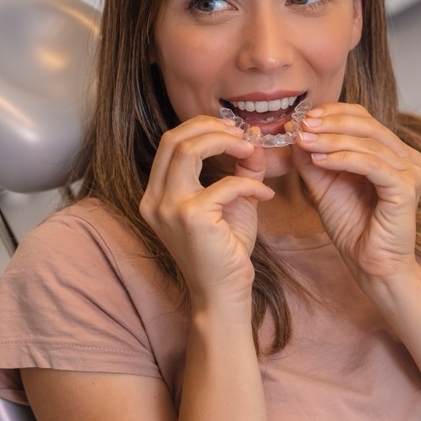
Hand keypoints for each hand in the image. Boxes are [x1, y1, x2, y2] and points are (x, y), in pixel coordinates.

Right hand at [140, 116, 274, 306]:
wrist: (223, 293)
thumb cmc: (225, 251)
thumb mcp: (233, 201)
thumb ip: (241, 168)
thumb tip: (253, 137)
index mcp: (157, 194)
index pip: (171, 142)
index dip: (202, 128)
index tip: (233, 131)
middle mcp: (155, 200)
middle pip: (174, 138)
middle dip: (211, 127)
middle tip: (242, 134)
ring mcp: (169, 208)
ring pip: (189, 149)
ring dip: (225, 142)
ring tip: (251, 149)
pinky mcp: (191, 218)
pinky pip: (226, 184)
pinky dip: (250, 184)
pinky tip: (265, 194)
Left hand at [292, 103, 420, 285]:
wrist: (370, 264)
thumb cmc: (353, 226)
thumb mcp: (324, 185)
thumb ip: (312, 159)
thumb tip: (295, 130)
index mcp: (391, 152)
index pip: (364, 117)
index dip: (333, 112)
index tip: (302, 117)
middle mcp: (407, 157)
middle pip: (367, 124)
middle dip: (330, 123)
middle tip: (301, 125)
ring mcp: (411, 171)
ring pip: (367, 143)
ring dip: (331, 140)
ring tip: (304, 141)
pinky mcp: (407, 188)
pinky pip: (372, 164)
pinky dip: (343, 158)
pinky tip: (320, 160)